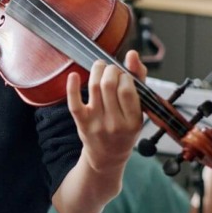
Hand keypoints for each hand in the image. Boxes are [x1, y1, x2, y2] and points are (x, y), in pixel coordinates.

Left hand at [66, 50, 145, 172]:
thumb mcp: (139, 111)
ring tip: (100, 67)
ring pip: (94, 88)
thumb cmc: (125, 130)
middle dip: (111, 70)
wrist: (107, 157)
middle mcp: (115, 124)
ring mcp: (96, 123)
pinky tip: (73, 75)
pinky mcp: (81, 123)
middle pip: (109, 85)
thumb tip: (132, 55)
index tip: (124, 75)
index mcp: (133, 121)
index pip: (128, 89)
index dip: (125, 75)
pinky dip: (72, 87)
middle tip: (111, 69)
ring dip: (96, 71)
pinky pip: (74, 102)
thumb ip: (139, 82)